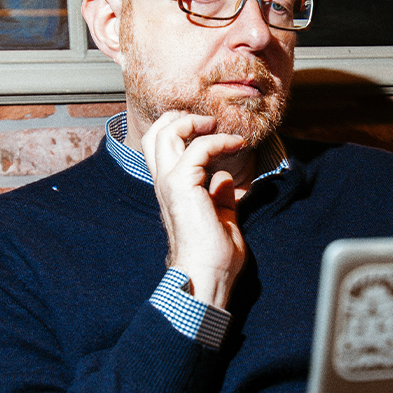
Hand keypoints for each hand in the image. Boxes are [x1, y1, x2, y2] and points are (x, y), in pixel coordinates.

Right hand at [141, 111, 248, 309]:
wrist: (209, 275)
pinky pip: (198, 149)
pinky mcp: (182, 187)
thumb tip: (223, 177)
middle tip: (209, 122)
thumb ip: (219, 195)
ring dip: (194, 122)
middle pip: (155, 133)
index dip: (181, 130)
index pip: (161, 148)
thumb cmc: (215, 254)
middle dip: (180, 118)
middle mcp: (164, 183)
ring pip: (165, 133)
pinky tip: (236, 144)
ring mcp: (169, 184)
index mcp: (172, 190)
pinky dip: (219, 140)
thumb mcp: (221, 215)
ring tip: (219, 127)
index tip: (213, 131)